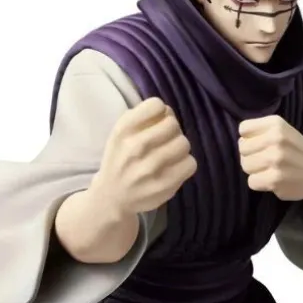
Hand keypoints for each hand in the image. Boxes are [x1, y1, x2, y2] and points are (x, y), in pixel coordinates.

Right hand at [91, 97, 196, 214]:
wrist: (111, 197)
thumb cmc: (120, 160)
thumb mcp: (120, 134)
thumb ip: (143, 118)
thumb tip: (169, 111)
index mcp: (123, 130)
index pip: (156, 105)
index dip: (161, 112)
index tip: (156, 122)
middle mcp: (135, 147)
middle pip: (173, 124)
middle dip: (172, 131)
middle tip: (165, 141)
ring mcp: (150, 168)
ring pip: (184, 143)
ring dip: (179, 148)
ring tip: (170, 155)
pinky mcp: (165, 185)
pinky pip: (190, 163)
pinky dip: (185, 164)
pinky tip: (174, 168)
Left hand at [238, 115, 302, 200]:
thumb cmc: (297, 152)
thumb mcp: (283, 132)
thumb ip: (261, 131)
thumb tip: (240, 140)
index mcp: (277, 124)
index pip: (243, 129)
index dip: (249, 138)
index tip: (261, 144)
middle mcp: (276, 139)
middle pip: (242, 149)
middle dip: (251, 155)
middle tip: (266, 159)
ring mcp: (275, 160)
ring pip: (245, 165)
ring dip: (255, 170)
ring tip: (270, 169)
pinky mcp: (274, 179)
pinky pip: (251, 181)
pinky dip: (260, 183)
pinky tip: (273, 180)